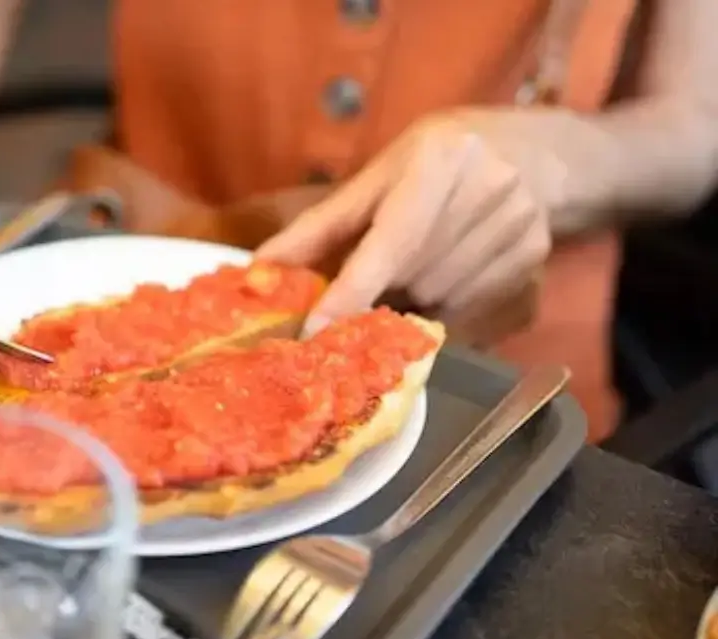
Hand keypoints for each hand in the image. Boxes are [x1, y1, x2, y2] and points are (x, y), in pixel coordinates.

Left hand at [258, 113, 553, 332]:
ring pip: (441, 301)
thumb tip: (258, 271)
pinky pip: (473, 310)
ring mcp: (519, 227)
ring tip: (424, 262)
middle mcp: (486, 190)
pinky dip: (450, 303)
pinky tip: (453, 271)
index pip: (387, 242)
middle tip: (386, 267)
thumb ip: (319, 229)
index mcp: (437, 161)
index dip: (350, 291)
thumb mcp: (374, 181)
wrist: (531, 153)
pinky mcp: (535, 260)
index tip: (316, 331)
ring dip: (419, 296)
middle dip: (388, 286)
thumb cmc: (431, 165)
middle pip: (412, 279)